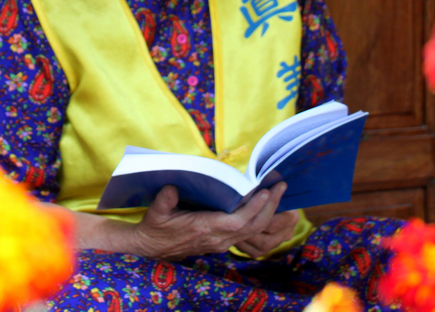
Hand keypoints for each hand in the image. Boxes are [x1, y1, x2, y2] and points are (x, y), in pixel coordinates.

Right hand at [130, 183, 286, 259]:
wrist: (152, 248)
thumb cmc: (156, 227)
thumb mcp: (156, 213)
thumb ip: (164, 200)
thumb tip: (172, 187)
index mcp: (205, 230)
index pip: (237, 221)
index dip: (253, 208)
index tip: (265, 192)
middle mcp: (218, 239)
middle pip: (252, 226)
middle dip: (270, 207)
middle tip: (281, 186)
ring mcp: (222, 242)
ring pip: (253, 230)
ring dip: (268, 212)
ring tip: (278, 192)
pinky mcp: (222, 242)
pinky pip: (247, 232)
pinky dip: (259, 218)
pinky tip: (265, 205)